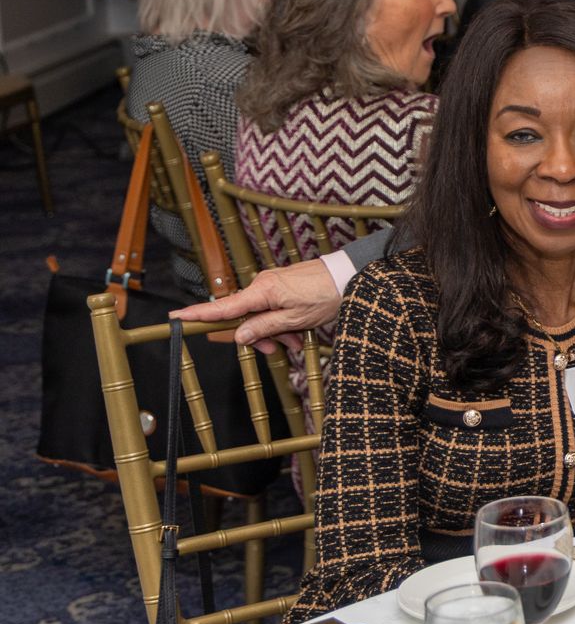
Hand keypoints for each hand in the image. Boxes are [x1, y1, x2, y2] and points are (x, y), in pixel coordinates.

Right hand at [170, 258, 343, 352]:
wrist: (351, 275)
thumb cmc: (326, 295)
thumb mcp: (296, 319)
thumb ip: (264, 328)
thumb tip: (239, 336)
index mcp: (262, 291)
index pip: (223, 307)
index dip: (198, 315)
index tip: (175, 317)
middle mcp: (263, 284)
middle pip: (243, 317)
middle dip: (258, 336)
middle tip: (279, 348)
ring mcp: (273, 284)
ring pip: (261, 315)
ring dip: (275, 331)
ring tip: (296, 340)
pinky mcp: (283, 285)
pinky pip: (273, 307)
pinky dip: (282, 322)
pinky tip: (298, 332)